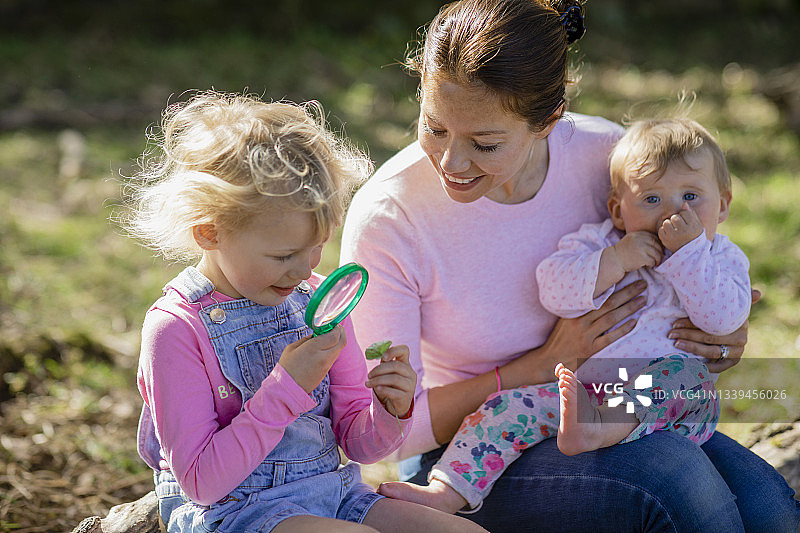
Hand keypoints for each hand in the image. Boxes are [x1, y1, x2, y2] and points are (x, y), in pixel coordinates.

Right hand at [279, 325, 345, 393]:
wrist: (288, 388)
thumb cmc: (287, 366)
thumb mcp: (292, 348)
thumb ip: (307, 339)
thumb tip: (316, 335)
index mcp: (313, 348)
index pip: (334, 335)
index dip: (336, 327)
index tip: (333, 323)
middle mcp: (323, 356)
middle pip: (341, 341)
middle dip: (341, 332)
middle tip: (336, 327)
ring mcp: (326, 365)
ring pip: (339, 349)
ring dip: (337, 341)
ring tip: (329, 336)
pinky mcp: (326, 371)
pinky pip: (334, 357)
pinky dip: (333, 349)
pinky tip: (326, 347)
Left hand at [365, 344, 415, 416]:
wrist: (395, 404)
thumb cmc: (390, 385)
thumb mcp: (387, 373)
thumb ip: (384, 363)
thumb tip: (374, 352)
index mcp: (405, 364)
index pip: (404, 350)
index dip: (393, 351)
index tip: (383, 358)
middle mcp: (410, 373)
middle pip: (396, 366)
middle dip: (379, 369)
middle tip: (369, 375)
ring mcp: (410, 385)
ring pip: (394, 378)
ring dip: (378, 380)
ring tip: (368, 383)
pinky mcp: (406, 397)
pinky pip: (394, 392)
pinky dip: (384, 389)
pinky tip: (377, 389)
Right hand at [515, 280, 646, 383]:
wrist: (548, 359)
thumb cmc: (559, 338)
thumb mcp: (565, 319)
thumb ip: (580, 309)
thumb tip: (599, 296)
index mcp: (574, 311)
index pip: (597, 295)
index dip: (614, 285)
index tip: (626, 276)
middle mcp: (580, 321)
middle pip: (608, 304)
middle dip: (627, 293)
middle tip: (642, 284)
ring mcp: (585, 335)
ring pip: (611, 318)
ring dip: (629, 308)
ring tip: (643, 299)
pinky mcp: (590, 349)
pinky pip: (610, 337)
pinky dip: (623, 329)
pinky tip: (634, 321)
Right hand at [612, 231, 663, 271]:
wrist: (614, 260)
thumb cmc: (623, 252)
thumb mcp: (631, 240)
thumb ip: (641, 238)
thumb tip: (658, 242)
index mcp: (638, 234)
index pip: (653, 237)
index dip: (657, 245)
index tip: (656, 250)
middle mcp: (640, 239)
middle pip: (657, 245)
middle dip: (660, 252)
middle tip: (658, 258)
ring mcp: (641, 248)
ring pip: (657, 254)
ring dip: (657, 260)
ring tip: (654, 263)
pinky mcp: (642, 257)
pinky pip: (652, 261)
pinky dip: (652, 264)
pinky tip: (648, 266)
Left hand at [658, 202, 702, 251]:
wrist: (690, 253)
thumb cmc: (693, 236)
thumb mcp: (697, 225)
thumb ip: (691, 213)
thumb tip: (684, 203)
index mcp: (693, 226)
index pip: (685, 212)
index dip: (684, 215)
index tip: (686, 222)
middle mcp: (683, 231)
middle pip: (674, 216)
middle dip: (676, 219)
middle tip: (679, 226)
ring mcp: (673, 236)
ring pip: (666, 222)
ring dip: (669, 224)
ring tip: (674, 229)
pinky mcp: (665, 241)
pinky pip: (661, 229)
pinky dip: (664, 230)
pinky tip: (669, 234)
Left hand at [668, 289, 761, 372]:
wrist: (731, 325)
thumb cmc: (723, 311)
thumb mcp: (728, 303)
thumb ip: (738, 297)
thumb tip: (758, 293)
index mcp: (739, 322)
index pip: (710, 324)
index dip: (690, 324)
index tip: (674, 323)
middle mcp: (741, 337)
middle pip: (709, 337)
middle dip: (687, 335)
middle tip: (671, 334)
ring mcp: (738, 350)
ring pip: (711, 351)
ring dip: (692, 349)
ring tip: (676, 344)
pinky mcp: (735, 360)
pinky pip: (720, 366)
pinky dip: (706, 366)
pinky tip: (691, 363)